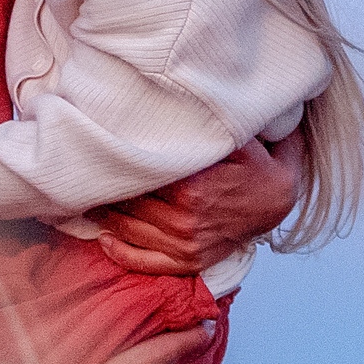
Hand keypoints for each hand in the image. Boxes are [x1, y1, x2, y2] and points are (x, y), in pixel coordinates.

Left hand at [86, 128, 304, 275]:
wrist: (279, 204)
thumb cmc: (258, 166)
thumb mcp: (243, 139)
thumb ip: (213, 125)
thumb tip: (185, 101)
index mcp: (192, 186)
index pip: (139, 173)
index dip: (116, 161)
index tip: (97, 148)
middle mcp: (183, 218)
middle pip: (128, 200)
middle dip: (106, 186)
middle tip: (84, 172)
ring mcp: (184, 243)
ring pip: (129, 228)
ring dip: (104, 214)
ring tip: (87, 198)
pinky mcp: (188, 261)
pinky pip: (145, 262)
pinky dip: (119, 251)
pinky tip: (104, 237)